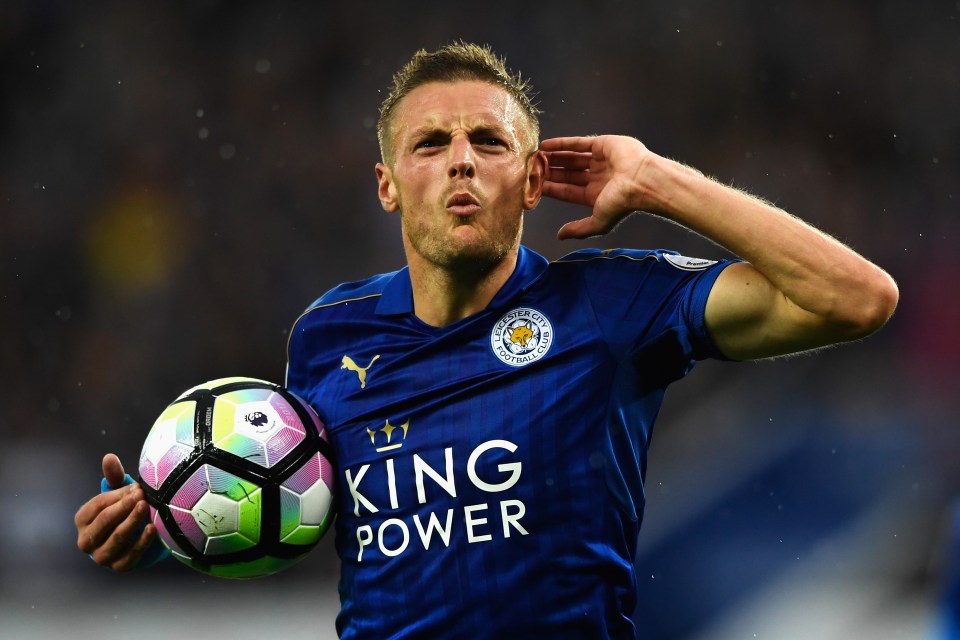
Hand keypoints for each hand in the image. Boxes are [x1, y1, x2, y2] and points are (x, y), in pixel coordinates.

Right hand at [75, 453, 155, 570]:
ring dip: (132, 522)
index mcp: (83, 519)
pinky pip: (130, 556)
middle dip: (124, 507)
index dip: (117, 495)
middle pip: (105, 522)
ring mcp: (101, 556)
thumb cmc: (125, 509)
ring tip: (146, 507)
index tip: (136, 487)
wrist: (138, 535)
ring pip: (116, 539)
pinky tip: (153, 528)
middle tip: (142, 495)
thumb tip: (110, 457)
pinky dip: (142, 542)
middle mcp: (86, 540)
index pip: (98, 505)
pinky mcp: (119, 566)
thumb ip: (114, 476)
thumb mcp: (119, 493)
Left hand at [540, 135, 655, 239]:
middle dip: (550, 172)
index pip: (567, 191)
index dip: (551, 188)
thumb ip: (579, 229)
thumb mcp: (598, 222)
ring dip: (554, 157)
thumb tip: (560, 236)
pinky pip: (578, 143)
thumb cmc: (622, 203)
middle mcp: (597, 177)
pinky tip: (545, 145)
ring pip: (571, 158)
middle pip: (567, 174)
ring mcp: (600, 160)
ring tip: (536, 157)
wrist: (642, 181)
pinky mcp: (603, 144)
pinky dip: (561, 144)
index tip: (534, 186)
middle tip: (532, 169)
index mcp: (595, 195)